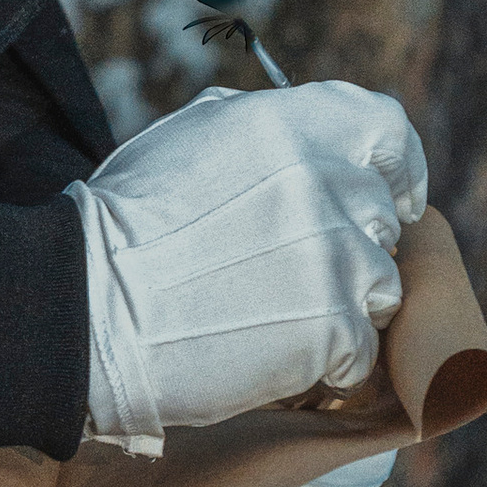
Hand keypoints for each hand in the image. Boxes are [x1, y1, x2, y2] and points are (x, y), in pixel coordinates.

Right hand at [68, 80, 427, 451]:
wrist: (88, 306)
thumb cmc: (125, 223)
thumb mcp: (187, 137)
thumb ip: (260, 125)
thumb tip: (305, 128)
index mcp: (290, 125)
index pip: (387, 128)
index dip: (398, 165)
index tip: (394, 195)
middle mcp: (324, 181)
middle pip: (381, 215)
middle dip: (351, 243)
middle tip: (297, 272)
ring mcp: (336, 257)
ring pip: (381, 285)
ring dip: (343, 304)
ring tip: (278, 316)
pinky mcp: (334, 329)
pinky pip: (362, 349)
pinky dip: (329, 362)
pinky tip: (274, 354)